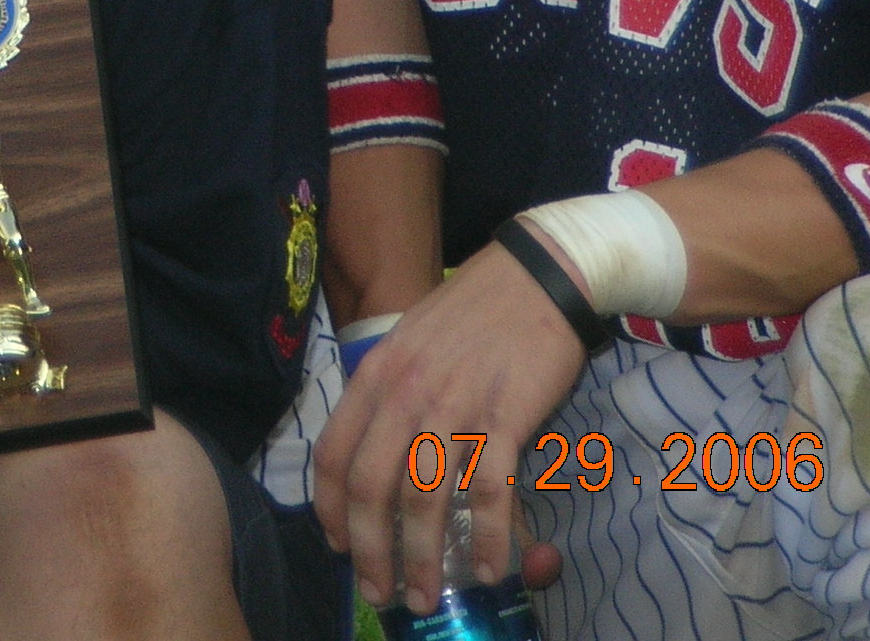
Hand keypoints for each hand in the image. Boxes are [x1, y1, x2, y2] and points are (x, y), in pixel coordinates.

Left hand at [313, 240, 588, 613]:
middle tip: (379, 593)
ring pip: (424, 498)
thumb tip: (377, 455)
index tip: (338, 546)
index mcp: (376, 375)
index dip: (330, 510)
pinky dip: (487, 538)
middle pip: (370, 488)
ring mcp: (454, 406)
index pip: (333, 455)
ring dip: (422, 558)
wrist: (538, 275)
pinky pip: (488, 492)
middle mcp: (405, 393)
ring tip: (425, 595)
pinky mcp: (505, 417)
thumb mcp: (410, 342)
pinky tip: (489, 568)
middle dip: (369, 551)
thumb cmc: (473, 312)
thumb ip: (390, 393)